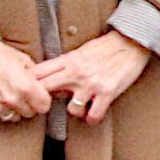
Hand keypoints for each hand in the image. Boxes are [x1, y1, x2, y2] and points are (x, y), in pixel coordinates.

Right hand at [0, 36, 57, 123]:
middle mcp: (12, 99)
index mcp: (25, 87)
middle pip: (31, 113)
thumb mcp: (23, 60)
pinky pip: (1, 115)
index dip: (43, 100)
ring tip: (13, 95)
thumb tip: (43, 84)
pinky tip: (2, 97)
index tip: (40, 95)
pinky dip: (4, 109)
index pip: (44, 106)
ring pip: (16, 117)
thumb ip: (35, 76)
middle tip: (26, 94)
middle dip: (31, 104)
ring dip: (17, 109)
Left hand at [40, 28, 154, 125]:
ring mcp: (91, 84)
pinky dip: (92, 119)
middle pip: (46, 90)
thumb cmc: (108, 46)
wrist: (131, 41)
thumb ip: (67, 64)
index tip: (28, 91)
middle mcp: (76, 73)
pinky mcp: (107, 92)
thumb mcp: (81, 50)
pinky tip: (93, 115)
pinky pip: (94, 115)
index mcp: (69, 60)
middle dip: (42, 101)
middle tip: (46, 107)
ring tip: (80, 108)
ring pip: (71, 109)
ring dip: (75, 112)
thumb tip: (53, 76)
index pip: (39, 72)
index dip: (29, 83)